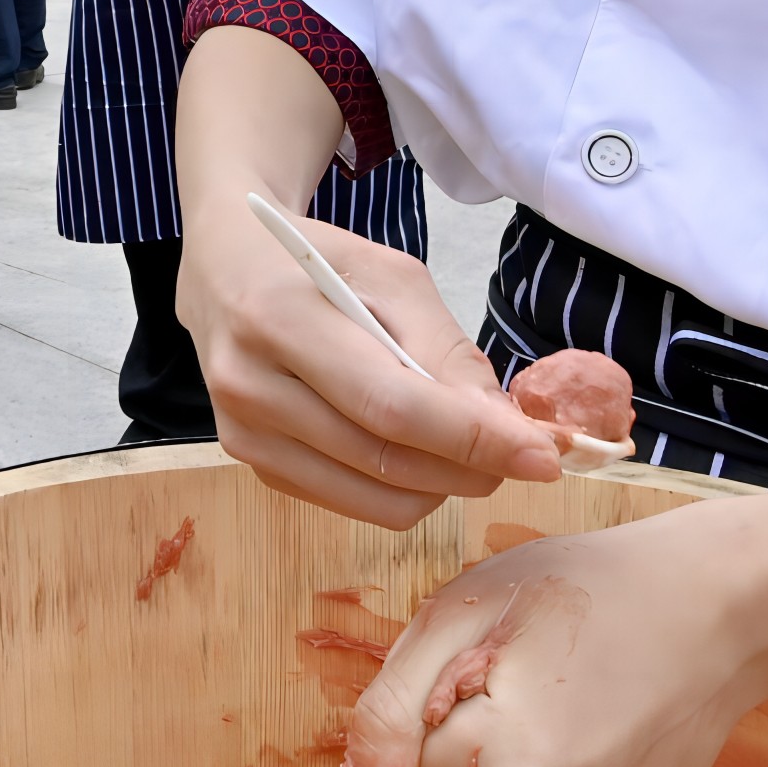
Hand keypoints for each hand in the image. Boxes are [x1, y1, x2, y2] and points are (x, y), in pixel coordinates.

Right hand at [177, 212, 553, 529]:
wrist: (223, 269)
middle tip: (523, 455)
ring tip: (468, 450)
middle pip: (385, 459)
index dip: (474, 439)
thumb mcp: (391, 277)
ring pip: (373, 498)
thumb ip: (446, 352)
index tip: (544, 456)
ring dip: (442, 487)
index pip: (392, 406)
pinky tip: (415, 453)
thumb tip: (505, 429)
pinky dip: (401, 490)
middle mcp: (249, 385)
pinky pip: (349, 503)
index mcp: (280, 318)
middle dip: (472, 468)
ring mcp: (243, 434)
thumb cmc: (314, 263)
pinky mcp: (250, 465)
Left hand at [338, 501, 767, 766]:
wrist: (718, 607)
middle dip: (471, 743)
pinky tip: (591, 741)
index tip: (495, 663)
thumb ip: (392, 715)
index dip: (440, 703)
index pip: (411, 762)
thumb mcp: (465, 615)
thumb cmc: (586, 590)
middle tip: (536, 679)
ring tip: (569, 705)